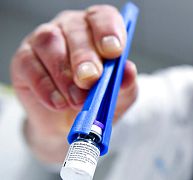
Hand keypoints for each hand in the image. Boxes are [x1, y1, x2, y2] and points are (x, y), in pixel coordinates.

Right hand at [10, 5, 137, 163]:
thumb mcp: (119, 95)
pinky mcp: (24, 59)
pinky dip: (45, 86)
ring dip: (64, 74)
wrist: (71, 123)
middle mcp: (71, 28)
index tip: (113, 51)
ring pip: (49, 43)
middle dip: (84, 56)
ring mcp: (44, 41)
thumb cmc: (98, 101)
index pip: (103, 17)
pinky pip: (30, 65)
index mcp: (98, 30)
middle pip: (76, 30)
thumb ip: (125, 83)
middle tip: (90, 80)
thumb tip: (129, 71)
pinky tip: (58, 102)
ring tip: (76, 100)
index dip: (108, 31)